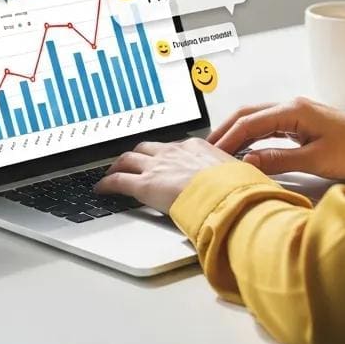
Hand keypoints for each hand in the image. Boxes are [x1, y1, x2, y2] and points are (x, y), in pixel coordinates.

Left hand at [93, 138, 233, 213]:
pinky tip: (101, 189)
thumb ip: (233, 180)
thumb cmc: (237, 189)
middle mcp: (174, 152)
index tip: (163, 160)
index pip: (175, 148)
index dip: (165, 155)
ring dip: (118, 165)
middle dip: (137, 154)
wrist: (227, 195)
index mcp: (197, 148)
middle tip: (130, 161)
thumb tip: (243, 187)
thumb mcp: (238, 177)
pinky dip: (107, 184)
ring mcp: (158, 166)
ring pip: (128, 159)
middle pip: (147, 148)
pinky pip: (118, 181)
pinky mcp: (145, 185)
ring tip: (111, 172)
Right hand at [208, 96, 344, 179]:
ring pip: (259, 119)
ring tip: (221, 152)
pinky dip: (255, 137)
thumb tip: (246, 162)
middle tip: (207, 151)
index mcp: (294, 110)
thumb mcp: (316, 159)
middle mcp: (293, 106)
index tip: (211, 154)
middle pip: (249, 114)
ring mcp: (299, 114)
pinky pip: (271, 127)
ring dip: (239, 133)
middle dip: (226, 131)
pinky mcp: (305, 124)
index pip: (250, 122)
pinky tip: (248, 151)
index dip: (228, 138)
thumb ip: (279, 160)